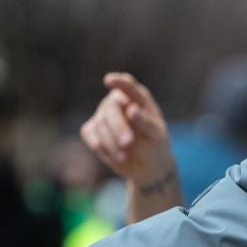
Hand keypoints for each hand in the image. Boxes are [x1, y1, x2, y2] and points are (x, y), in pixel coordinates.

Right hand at [80, 73, 173, 188]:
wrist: (147, 166)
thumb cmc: (155, 146)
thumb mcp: (156, 135)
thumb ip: (145, 122)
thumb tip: (131, 109)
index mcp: (138, 98)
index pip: (128, 86)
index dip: (119, 82)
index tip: (109, 80)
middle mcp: (118, 102)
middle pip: (111, 108)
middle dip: (118, 126)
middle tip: (127, 143)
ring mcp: (103, 114)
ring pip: (99, 124)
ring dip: (111, 143)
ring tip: (124, 157)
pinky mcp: (92, 129)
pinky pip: (90, 135)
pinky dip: (102, 147)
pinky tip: (115, 157)